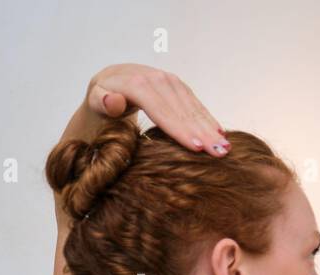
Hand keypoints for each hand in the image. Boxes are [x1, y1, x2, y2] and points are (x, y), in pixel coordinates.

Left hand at [85, 64, 228, 156]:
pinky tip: (220, 133)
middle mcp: (154, 77)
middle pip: (180, 109)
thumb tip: (114, 101)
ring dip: (210, 127)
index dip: (179, 129)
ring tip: (225, 148)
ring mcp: (168, 80)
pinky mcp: (177, 85)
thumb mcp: (95, 102)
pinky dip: (208, 119)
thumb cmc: (102, 101)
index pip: (160, 109)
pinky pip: (195, 103)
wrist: (111, 81)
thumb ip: (101, 101)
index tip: (195, 148)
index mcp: (134, 83)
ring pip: (192, 106)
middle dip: (202, 132)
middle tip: (219, 153)